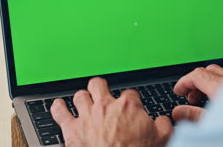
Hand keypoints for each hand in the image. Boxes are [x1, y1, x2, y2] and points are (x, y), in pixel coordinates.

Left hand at [50, 77, 172, 146]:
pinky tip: (58, 106)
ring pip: (80, 96)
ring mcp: (87, 116)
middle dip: (100, 88)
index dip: (130, 100)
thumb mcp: (161, 138)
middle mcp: (105, 106)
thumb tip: (164, 121)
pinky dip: (58, 108)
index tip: (130, 107)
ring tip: (83, 101)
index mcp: (127, 106)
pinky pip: (60, 112)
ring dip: (82, 98)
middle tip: (102, 93)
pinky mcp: (71, 130)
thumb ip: (163, 125)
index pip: (129, 93)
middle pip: (98, 85)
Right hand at [172, 62, 222, 121]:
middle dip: (198, 82)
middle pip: (210, 70)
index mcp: (222, 88)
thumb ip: (196, 116)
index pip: (198, 75)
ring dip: (214, 79)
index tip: (179, 91)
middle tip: (193, 98)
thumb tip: (178, 112)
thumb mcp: (215, 126)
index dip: (185, 82)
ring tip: (210, 94)